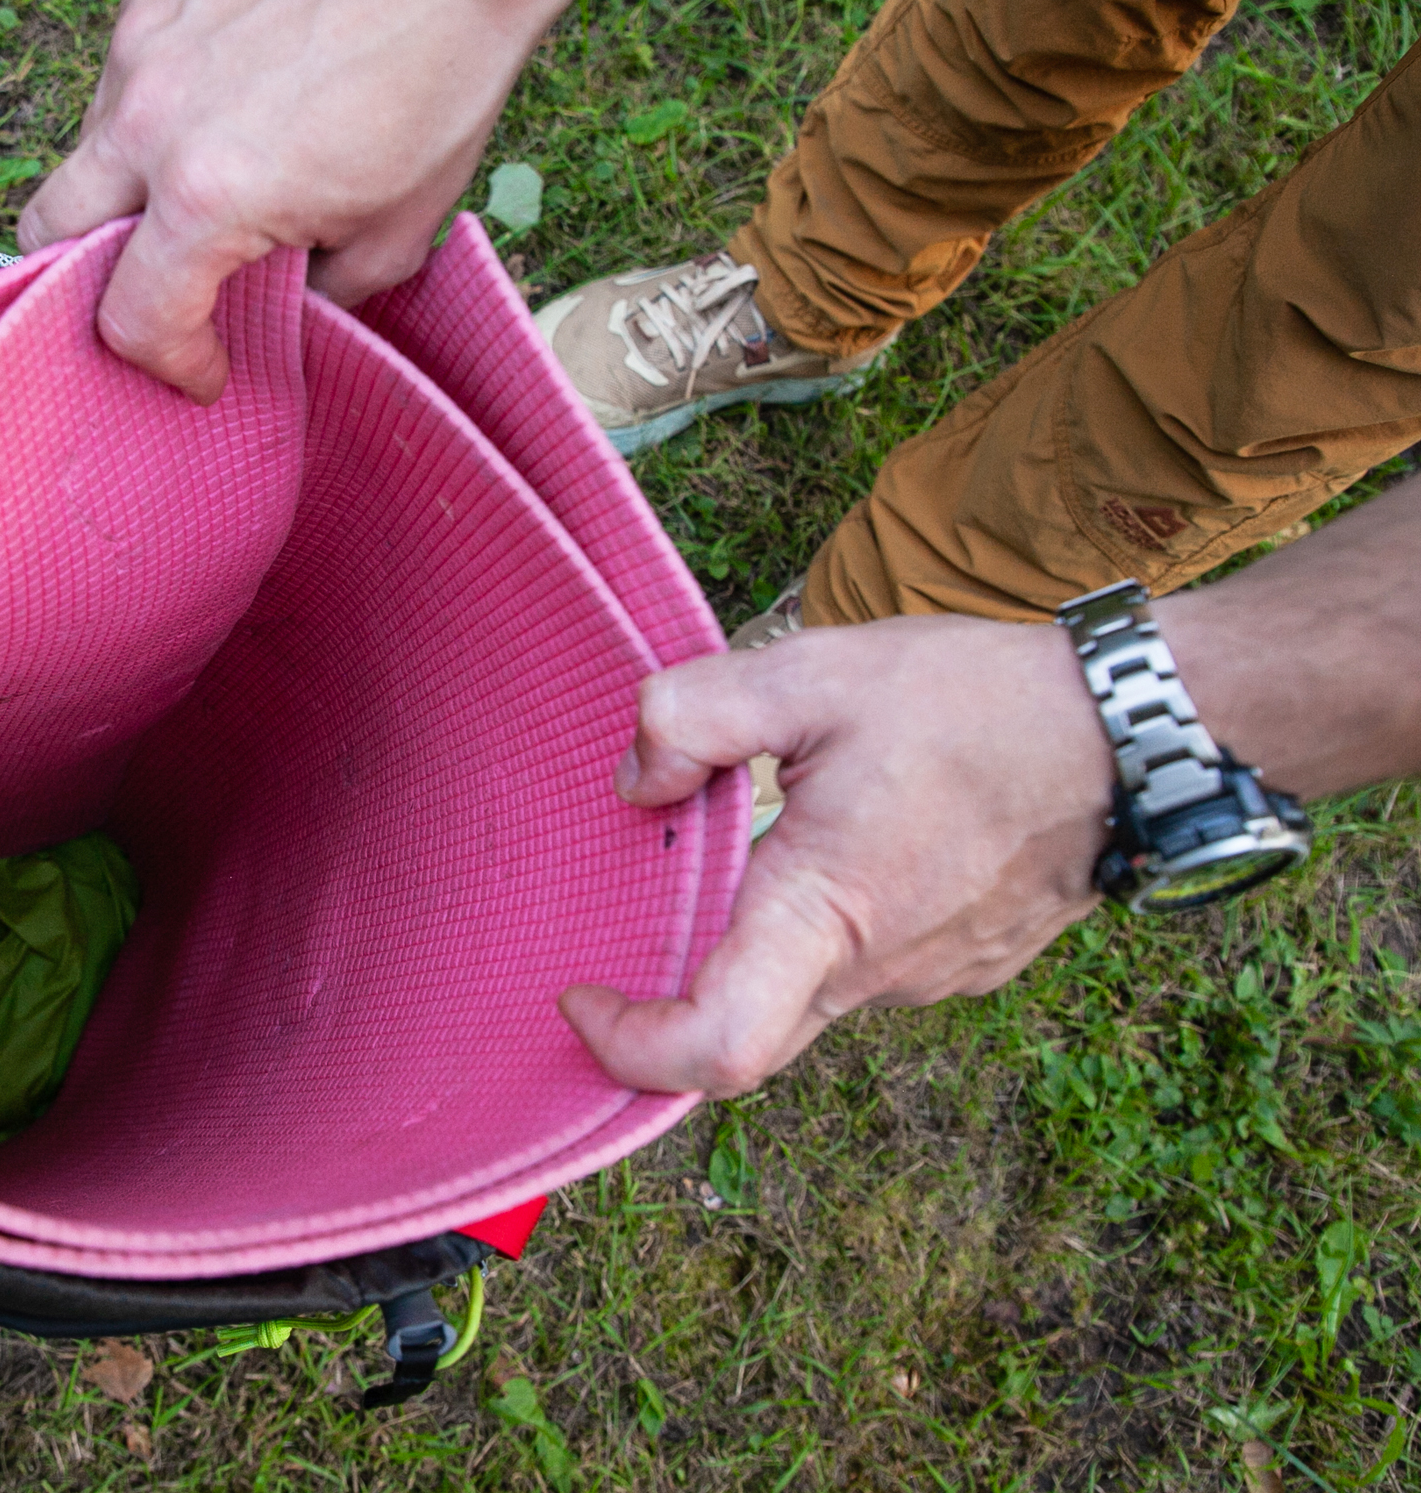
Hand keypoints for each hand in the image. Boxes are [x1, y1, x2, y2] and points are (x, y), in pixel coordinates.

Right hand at [19, 0, 625, 401]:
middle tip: (154, 281)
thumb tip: (280, 312)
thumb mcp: (392, 235)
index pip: (133, 318)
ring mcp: (141, 42)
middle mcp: (151, 119)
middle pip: (50, 229)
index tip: (201, 366)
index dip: (168, 361)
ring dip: (134, 175)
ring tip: (214, 166)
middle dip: (87, 274)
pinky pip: (128, 63)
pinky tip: (229, 86)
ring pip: (91, 141)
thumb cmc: (434, 87)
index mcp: (208, 197)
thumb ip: (316, 296)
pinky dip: (163, 94)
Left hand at [560, 616, 1114, 1096]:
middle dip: (671, 993)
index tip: (580, 995)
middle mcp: (877, 975)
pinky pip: (862, 972)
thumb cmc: (984, 703)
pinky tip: (828, 845)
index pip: (715, 1046)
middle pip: (745, 1034)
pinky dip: (819, 930)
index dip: (628, 1046)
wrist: (1142, 735)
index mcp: (828, 915)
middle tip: (628, 922)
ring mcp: (929, 981)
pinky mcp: (964, 965)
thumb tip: (636, 783)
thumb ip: (698, 716)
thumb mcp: (817, 675)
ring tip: (745, 845)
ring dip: (753, 944)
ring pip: (805, 995)